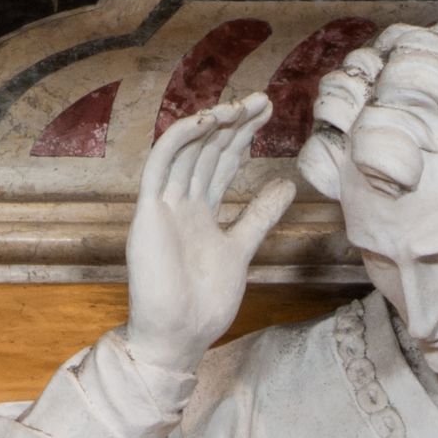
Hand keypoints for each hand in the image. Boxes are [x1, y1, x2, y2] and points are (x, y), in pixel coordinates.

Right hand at [121, 93, 292, 381]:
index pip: (222, 161)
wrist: (179, 337)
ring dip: (210, 126)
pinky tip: (201, 122)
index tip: (267, 111)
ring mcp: (164, 205)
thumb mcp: (242, 248)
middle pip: (208, 151)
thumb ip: (259, 216)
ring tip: (238, 107)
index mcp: (201, 210)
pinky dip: (179, 141)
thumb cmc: (205, 302)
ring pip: (186, 151)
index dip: (242, 135)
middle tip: (261, 100)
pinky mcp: (149, 212)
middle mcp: (181, 201)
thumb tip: (288, 184)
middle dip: (233, 124)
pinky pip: (160, 166)